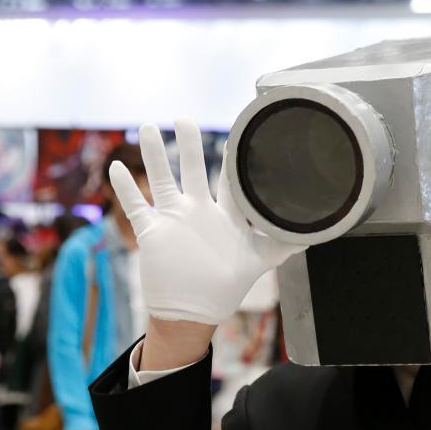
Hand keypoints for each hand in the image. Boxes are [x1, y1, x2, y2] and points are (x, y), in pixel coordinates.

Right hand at [110, 119, 304, 325]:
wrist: (193, 310)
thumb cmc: (227, 286)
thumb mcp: (259, 262)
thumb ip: (282, 245)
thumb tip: (313, 236)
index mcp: (225, 215)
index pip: (229, 180)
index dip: (232, 160)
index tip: (236, 135)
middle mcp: (199, 210)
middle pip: (193, 170)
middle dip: (189, 145)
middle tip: (185, 118)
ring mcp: (174, 218)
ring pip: (162, 180)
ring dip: (154, 156)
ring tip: (149, 129)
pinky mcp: (152, 231)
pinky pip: (136, 206)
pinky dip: (125, 188)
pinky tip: (117, 168)